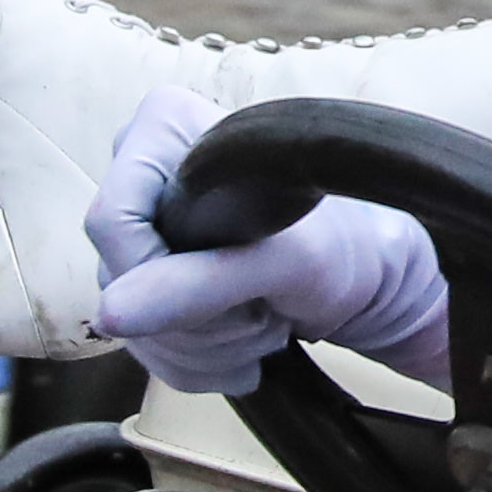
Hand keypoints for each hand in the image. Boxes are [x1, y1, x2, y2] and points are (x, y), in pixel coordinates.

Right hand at [85, 85, 448, 393]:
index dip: (157, 276)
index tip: (227, 288)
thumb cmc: (350, 246)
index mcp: (165, 129)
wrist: (381, 282)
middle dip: (194, 319)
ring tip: (266, 319)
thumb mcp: (283, 261)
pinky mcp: (159, 279)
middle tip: (262, 306)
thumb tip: (111, 314)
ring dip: (204, 347)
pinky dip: (201, 362)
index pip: (111, 223)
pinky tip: (249, 341)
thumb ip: (196, 284)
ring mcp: (148, 230)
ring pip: (128, 323)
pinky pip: (146, 345)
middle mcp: (144, 170)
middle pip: (116, 279)